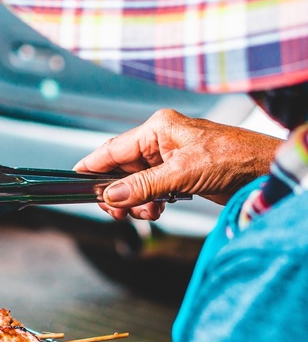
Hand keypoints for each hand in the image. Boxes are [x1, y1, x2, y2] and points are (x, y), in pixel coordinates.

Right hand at [75, 109, 282, 220]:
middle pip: (121, 169)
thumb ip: (143, 186)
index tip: (74, 180)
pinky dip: (151, 203)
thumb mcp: (182, 174)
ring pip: (135, 183)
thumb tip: (111, 197)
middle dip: (119, 193)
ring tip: (150, 211)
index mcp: (158, 129)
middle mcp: (161, 141)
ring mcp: (170, 158)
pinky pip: (152, 189)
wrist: (267, 171)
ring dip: (137, 201)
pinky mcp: (179, 174)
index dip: (92, 167)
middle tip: (119, 212)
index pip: (112, 149)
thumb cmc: (235, 158)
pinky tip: (160, 209)